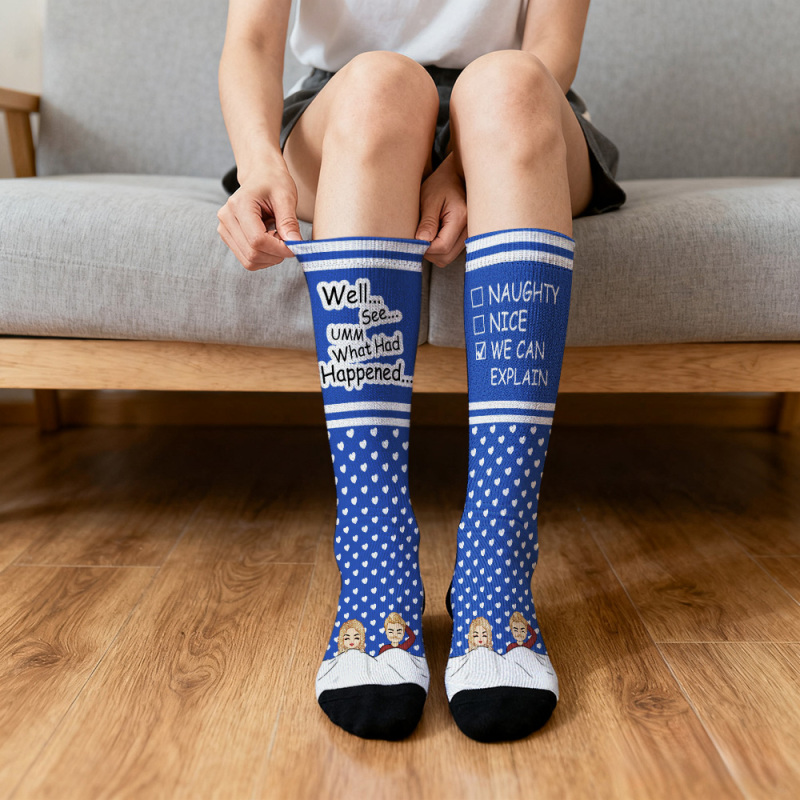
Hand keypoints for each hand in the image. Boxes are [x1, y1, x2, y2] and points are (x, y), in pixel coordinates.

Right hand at [216, 156, 302, 270]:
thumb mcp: (285, 197)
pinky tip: (270, 241)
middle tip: (288, 241)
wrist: (260, 175)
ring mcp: (224, 229)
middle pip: (252, 254)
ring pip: (249, 261)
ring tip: (278, 238)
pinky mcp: (228, 237)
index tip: (295, 247)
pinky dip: (263, 257)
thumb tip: (295, 245)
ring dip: (270, 257)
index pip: (257, 240)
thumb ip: (289, 222)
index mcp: (239, 205)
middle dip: (275, 255)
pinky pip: (247, 259)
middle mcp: (226, 218)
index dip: (279, 249)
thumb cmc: (273, 182)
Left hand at [414, 153, 467, 267]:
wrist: (455, 178)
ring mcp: (468, 236)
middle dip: (428, 252)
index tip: (414, 238)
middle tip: (418, 236)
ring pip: (446, 258)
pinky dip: (438, 250)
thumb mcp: (429, 199)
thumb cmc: (440, 185)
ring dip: (432, 252)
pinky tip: (434, 235)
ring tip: (427, 233)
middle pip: (445, 257)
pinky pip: (449, 254)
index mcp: (461, 218)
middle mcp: (468, 230)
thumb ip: (427, 221)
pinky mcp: (464, 240)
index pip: (442, 246)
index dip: (425, 247)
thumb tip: (421, 242)